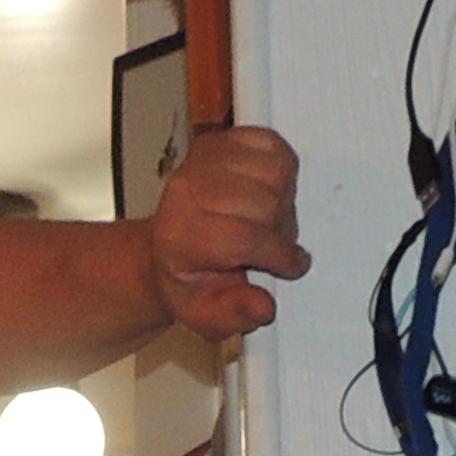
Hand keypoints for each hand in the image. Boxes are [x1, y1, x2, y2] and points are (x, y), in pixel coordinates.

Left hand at [149, 123, 309, 342]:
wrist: (165, 248)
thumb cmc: (188, 280)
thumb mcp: (204, 316)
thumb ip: (234, 315)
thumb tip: (263, 306)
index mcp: (178, 236)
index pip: (244, 237)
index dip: (278, 254)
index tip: (290, 267)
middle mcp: (187, 191)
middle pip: (266, 204)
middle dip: (282, 232)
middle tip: (274, 248)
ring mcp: (203, 160)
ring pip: (276, 173)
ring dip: (285, 201)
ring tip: (270, 222)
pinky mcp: (222, 140)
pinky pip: (273, 145)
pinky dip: (282, 170)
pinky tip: (267, 193)